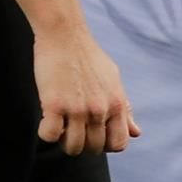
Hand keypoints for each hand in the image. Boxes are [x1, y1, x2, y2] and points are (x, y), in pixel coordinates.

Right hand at [34, 24, 140, 155]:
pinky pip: (49, 135)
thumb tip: (136, 133)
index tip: (92, 134)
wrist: (64, 34)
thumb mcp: (113, 80)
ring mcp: (76, 108)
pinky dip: (45, 133)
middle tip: (71, 129)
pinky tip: (45, 121)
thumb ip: (124, 108)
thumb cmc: (88, 55)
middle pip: (94, 148)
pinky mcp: (53, 104)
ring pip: (73, 147)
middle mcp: (99, 109)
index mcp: (116, 104)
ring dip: (64, 142)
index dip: (105, 144)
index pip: (119, 144)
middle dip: (83, 144)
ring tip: (58, 127)